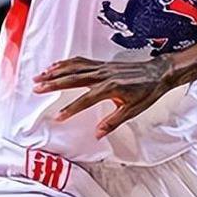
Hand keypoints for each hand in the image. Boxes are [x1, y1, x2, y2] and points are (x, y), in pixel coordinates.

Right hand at [33, 56, 175, 136]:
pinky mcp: (104, 64)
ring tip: (39, 76)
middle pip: (73, 78)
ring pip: (74, 67)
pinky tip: (56, 65)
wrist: (159, 72)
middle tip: (36, 88)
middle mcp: (104, 75)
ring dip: (56, 71)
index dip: (71, 109)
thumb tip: (97, 134)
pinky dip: (67, 63)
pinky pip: (81, 62)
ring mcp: (103, 67)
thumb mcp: (133, 110)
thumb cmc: (148, 91)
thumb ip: (113, 122)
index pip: (85, 100)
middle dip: (53, 84)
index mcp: (110, 88)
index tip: (57, 117)